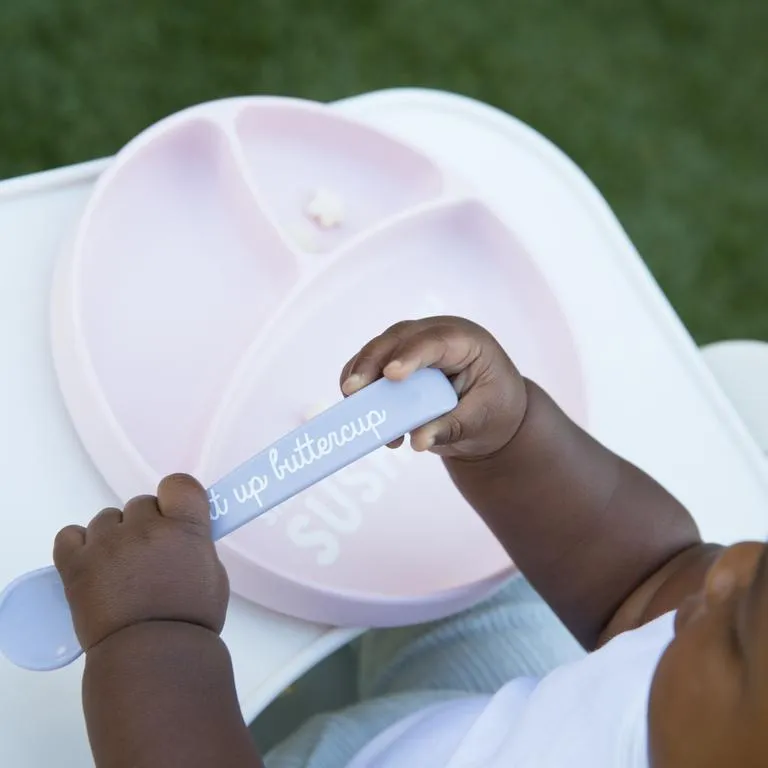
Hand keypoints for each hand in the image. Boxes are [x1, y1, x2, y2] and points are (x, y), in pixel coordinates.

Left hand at [53, 474, 228, 652]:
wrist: (153, 657)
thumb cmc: (191, 621)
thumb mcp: (213, 575)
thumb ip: (195, 545)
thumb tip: (179, 539)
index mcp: (185, 527)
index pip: (178, 483)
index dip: (175, 498)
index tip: (174, 517)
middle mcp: (145, 527)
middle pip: (141, 505)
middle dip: (145, 525)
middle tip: (149, 556)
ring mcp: (107, 543)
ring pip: (107, 519)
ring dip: (114, 537)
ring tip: (119, 570)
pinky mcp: (75, 563)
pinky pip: (70, 535)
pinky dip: (79, 546)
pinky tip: (91, 564)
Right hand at [340, 316, 526, 458]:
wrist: (491, 411)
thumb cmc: (494, 409)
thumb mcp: (480, 421)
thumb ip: (449, 428)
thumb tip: (417, 440)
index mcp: (465, 341)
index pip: (434, 341)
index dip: (410, 355)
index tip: (391, 375)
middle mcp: (434, 335)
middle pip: (396, 339)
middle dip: (371, 364)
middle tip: (352, 391)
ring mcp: (412, 344)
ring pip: (377, 351)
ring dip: (362, 381)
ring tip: (358, 414)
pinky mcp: (395, 360)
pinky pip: (370, 369)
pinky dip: (362, 392)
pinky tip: (364, 417)